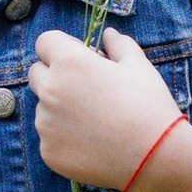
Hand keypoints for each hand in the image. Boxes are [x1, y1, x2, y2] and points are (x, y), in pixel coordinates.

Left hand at [28, 26, 181, 191]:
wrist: (153, 157)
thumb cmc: (148, 105)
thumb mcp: (138, 65)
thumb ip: (119, 44)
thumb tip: (108, 34)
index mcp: (68, 62)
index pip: (45, 42)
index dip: (61, 47)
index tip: (80, 58)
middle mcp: (49, 90)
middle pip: (37, 73)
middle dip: (54, 75)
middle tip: (85, 89)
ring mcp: (45, 123)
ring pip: (43, 108)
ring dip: (60, 109)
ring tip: (95, 121)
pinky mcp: (48, 151)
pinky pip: (50, 137)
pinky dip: (64, 138)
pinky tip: (92, 142)